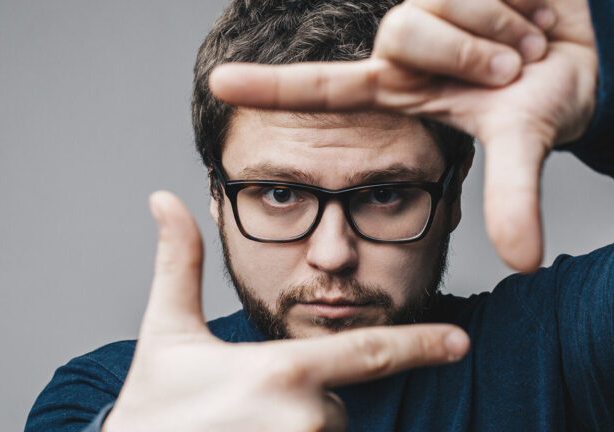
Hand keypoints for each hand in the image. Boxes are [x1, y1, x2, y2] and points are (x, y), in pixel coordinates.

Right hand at [102, 191, 468, 431]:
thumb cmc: (152, 406)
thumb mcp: (168, 333)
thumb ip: (179, 263)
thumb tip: (163, 198)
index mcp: (282, 372)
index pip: (369, 353)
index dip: (421, 344)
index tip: (461, 340)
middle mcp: (305, 418)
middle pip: (336, 403)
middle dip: (305, 397)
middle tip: (248, 406)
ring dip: (297, 426)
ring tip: (244, 428)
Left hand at [208, 0, 597, 270]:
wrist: (590, 53)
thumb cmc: (543, 97)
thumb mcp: (522, 144)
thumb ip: (514, 198)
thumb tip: (525, 263)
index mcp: (400, 91)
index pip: (324, 89)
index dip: (273, 90)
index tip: (219, 86)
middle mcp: (402, 46)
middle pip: (402, 35)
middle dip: (470, 57)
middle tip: (513, 71)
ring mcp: (426, 5)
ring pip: (438, 5)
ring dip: (498, 30)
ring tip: (526, 42)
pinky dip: (516, 0)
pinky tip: (530, 8)